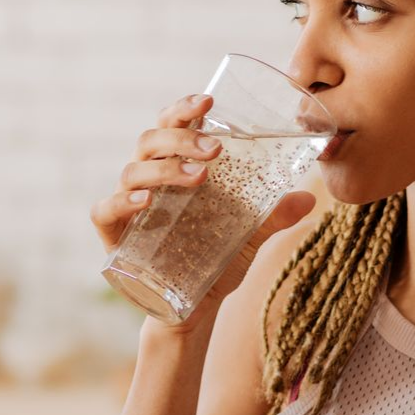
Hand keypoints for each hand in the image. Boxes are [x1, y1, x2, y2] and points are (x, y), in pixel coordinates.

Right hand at [92, 93, 315, 325]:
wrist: (192, 312)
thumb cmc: (213, 264)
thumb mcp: (248, 240)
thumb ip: (272, 218)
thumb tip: (309, 199)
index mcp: (175, 170)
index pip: (172, 126)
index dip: (184, 109)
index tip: (209, 103)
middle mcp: (148, 181)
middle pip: (150, 140)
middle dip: (181, 137)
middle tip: (215, 150)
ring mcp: (128, 207)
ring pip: (132, 170)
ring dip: (165, 168)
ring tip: (199, 177)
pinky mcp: (113, 238)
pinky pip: (105, 211)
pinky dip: (123, 202)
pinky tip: (147, 202)